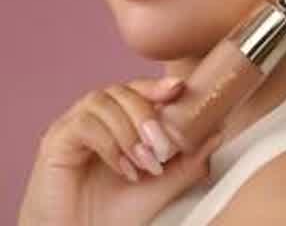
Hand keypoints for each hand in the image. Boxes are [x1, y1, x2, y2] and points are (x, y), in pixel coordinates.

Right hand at [17, 77, 223, 225]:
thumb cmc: (116, 214)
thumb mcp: (162, 186)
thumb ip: (188, 161)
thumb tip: (217, 132)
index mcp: (120, 119)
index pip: (139, 89)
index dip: (158, 85)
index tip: (179, 88)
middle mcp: (96, 115)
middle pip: (123, 90)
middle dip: (147, 114)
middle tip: (162, 146)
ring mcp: (74, 124)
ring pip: (104, 101)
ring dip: (130, 130)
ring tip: (144, 163)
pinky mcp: (56, 139)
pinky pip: (84, 124)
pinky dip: (109, 143)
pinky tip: (123, 168)